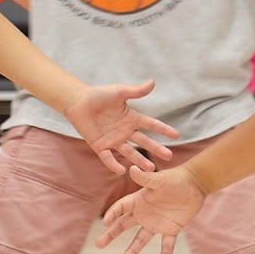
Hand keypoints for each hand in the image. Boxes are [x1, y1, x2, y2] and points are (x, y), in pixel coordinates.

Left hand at [62, 80, 178, 173]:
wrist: (77, 102)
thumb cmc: (99, 95)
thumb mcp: (119, 92)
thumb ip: (136, 91)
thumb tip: (153, 82)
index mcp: (131, 118)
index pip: (151, 125)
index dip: (163, 130)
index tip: (176, 135)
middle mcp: (125, 131)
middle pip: (144, 142)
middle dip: (156, 149)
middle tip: (169, 157)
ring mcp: (113, 140)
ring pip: (129, 152)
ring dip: (139, 160)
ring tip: (150, 169)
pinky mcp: (100, 146)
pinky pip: (108, 158)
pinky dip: (114, 164)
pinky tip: (122, 171)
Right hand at [95, 165, 206, 253]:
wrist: (195, 184)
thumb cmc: (175, 179)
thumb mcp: (159, 180)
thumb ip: (146, 178)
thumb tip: (131, 169)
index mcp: (139, 200)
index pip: (121, 208)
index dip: (113, 214)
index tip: (106, 222)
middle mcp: (144, 214)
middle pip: (124, 226)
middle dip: (111, 235)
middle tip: (99, 245)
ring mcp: (157, 223)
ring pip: (141, 239)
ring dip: (133, 250)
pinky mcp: (171, 229)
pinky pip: (167, 244)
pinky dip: (165, 253)